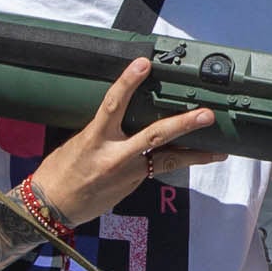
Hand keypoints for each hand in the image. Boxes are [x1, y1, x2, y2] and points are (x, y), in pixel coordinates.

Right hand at [30, 58, 220, 225]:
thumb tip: (126, 112)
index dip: (128, 82)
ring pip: (167, 160)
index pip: (113, 104)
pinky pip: (158, 170)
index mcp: (94, 139)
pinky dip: (175, 162)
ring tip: (219, 151)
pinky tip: (193, 158)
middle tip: (207, 115)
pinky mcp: (132, 186)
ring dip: (195, 155)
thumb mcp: (78, 141)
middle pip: (154, 137)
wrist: (52, 207)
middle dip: (183, 125)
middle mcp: (114, 156)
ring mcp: (126, 174)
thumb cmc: (59, 170)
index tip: (144, 63)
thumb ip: (104, 128)